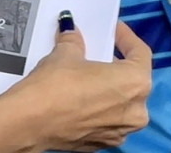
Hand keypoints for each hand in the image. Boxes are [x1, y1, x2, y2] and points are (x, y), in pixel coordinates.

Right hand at [4, 19, 150, 151]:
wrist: (30, 122)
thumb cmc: (55, 84)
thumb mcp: (65, 53)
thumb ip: (75, 41)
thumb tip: (72, 30)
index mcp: (136, 83)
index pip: (141, 53)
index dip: (126, 37)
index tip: (114, 29)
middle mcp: (137, 111)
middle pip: (133, 81)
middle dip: (116, 65)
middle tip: (98, 53)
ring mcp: (121, 131)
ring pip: (121, 103)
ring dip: (108, 89)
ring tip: (86, 76)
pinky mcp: (103, 144)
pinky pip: (106, 120)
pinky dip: (97, 108)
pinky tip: (78, 99)